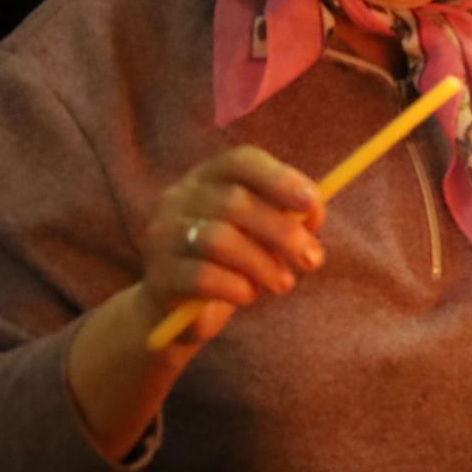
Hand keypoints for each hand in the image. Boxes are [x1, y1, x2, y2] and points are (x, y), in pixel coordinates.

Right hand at [139, 146, 324, 345]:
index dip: (280, 178)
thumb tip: (314, 212)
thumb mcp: (263, 235)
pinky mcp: (157, 276)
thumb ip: (289, 218)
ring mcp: (161, 235)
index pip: (241, 162)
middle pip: (234, 202)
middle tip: (312, 260)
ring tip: (283, 283)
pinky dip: (236, 287)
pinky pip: (202, 277)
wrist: (179, 310)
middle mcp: (179, 198)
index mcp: (208, 178)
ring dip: (262, 263)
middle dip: (282, 232)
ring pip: (218, 240)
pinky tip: (247, 295)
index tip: (313, 202)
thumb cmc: (233, 262)